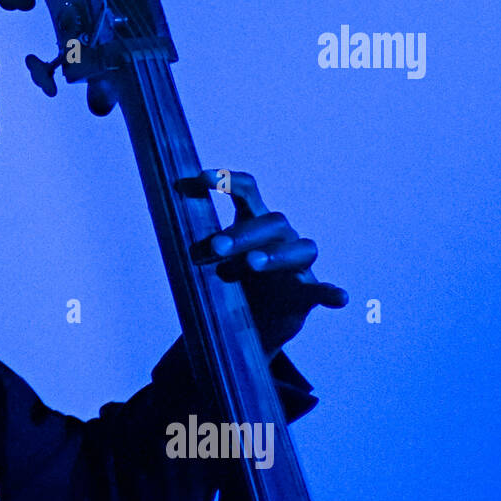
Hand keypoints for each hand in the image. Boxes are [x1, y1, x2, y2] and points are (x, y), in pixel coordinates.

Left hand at [177, 169, 346, 359]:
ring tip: (251, 264)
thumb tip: (161, 210)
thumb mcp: (209, 259)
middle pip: (272, 221)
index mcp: (253, 222)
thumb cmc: (227, 281)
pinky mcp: (307, 293)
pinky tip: (339, 298)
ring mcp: (297, 265)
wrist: (250, 322)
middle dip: (243, 232)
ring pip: (301, 248)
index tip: (201, 177)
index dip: (227, 180)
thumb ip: (192, 238)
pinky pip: (323, 290)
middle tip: (215, 248)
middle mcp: (280, 237)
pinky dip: (331, 292)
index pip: (246, 190)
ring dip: (275, 255)